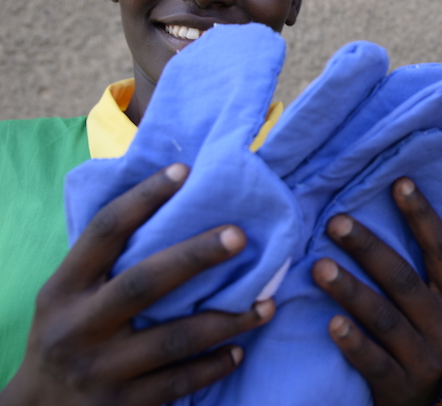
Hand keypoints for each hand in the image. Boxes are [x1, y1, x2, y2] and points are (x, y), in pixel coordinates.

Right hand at [0, 163, 274, 405]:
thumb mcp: (68, 297)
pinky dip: (215, 364)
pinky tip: (240, 349)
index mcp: (63, 289)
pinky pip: (180, 382)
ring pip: (175, 337)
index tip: (185, 170)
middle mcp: (79, 327)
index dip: (143, 197)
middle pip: (144, 281)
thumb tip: (174, 205)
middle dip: (196, 256)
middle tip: (240, 236)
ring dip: (228, 319)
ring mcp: (100, 370)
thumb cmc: (68, 336)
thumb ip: (109, 263)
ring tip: (267, 304)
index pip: (104, 231)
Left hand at [312, 178, 441, 405]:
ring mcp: (425, 359)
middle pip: (404, 279)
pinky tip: (331, 324)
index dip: (422, 215)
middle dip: (369, 247)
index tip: (398, 182)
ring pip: (385, 317)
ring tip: (318, 267)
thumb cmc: (415, 338)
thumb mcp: (428, 305)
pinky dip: (353, 342)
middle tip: (335, 222)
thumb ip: (415, 267)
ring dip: (351, 290)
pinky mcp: (400, 387)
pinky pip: (373, 361)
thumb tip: (389, 200)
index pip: (441, 249)